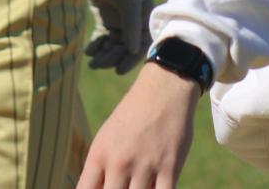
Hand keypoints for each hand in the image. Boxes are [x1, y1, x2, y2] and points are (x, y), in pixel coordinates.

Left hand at [76, 62, 199, 188]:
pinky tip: (156, 186)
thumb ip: (99, 171)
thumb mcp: (106, 139)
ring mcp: (145, 166)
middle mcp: (119, 163)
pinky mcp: (170, 167)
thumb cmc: (133, 116)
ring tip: (139, 182)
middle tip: (124, 184)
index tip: (104, 188)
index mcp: (99, 155)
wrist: (164, 89)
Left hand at [85, 0, 153, 73]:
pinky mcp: (106, 17)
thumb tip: (135, 50)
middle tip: (98, 63)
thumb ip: (132, 24)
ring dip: (105, 54)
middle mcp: (135, 18)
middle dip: (114, 57)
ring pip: (114, 45)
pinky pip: (104, 39)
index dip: (133, 58)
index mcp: (146, 13)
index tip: (119, 70)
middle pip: (127, 47)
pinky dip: (97, 46)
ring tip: (92, 59)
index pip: (144, 42)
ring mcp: (120, 18)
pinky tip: (89, 49)